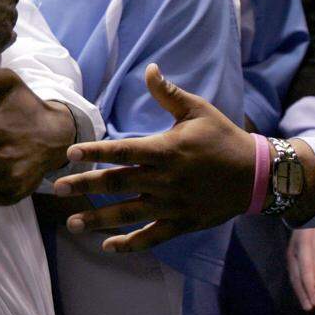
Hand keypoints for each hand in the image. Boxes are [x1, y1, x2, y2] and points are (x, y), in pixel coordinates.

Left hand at [52, 64, 253, 251]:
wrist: (259, 175)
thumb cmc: (223, 137)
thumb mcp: (198, 110)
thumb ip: (168, 93)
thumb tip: (149, 68)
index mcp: (166, 150)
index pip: (123, 151)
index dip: (95, 152)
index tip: (69, 153)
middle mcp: (165, 180)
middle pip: (117, 183)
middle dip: (84, 186)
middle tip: (56, 189)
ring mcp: (173, 205)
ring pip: (129, 214)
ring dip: (98, 220)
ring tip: (71, 223)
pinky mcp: (182, 223)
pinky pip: (152, 236)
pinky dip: (130, 243)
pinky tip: (107, 246)